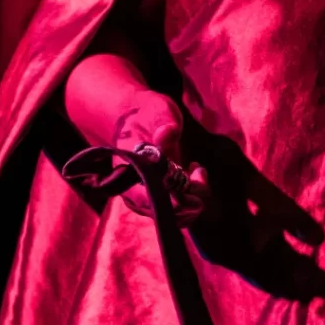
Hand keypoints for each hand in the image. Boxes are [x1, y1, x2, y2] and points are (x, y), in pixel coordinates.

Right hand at [111, 91, 210, 223]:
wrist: (136, 117)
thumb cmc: (145, 112)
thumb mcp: (156, 110)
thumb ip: (162, 123)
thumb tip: (166, 134)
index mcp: (126, 170)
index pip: (147, 198)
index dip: (174, 199)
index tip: (192, 178)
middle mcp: (133, 190)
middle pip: (165, 212)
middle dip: (190, 197)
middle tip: (199, 170)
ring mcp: (146, 196)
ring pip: (176, 214)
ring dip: (195, 196)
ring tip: (198, 169)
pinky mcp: (159, 197)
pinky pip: (179, 208)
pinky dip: (194, 195)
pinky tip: (196, 174)